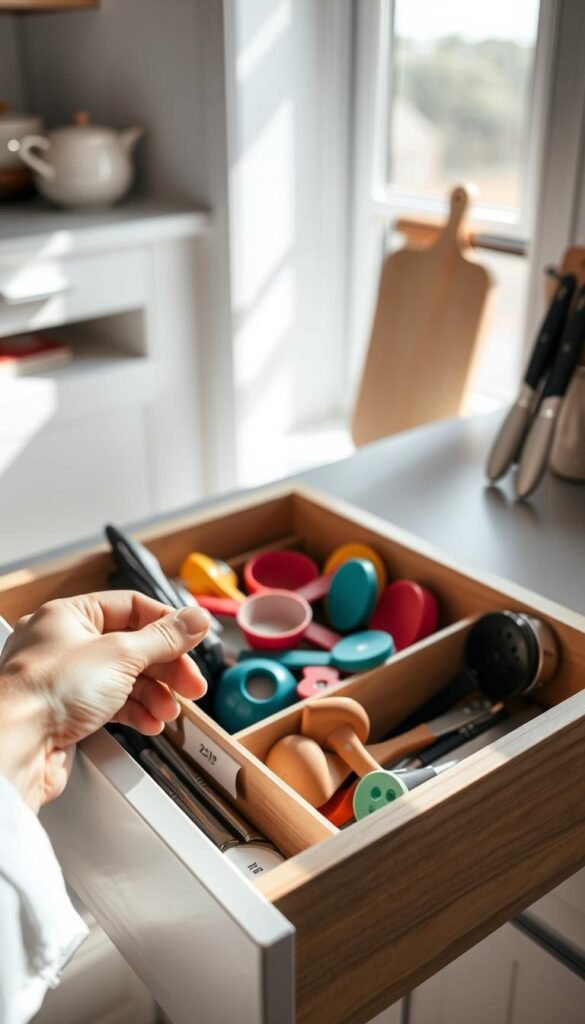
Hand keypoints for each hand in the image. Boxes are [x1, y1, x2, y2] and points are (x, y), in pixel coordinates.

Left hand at [0, 591, 208, 810]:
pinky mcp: (68, 712)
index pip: (132, 607)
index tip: (193, 640)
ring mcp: (66, 680)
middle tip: (190, 684)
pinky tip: (149, 722)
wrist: (14, 747)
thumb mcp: (120, 654)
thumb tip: (194, 619)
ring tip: (168, 710)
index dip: (167, 624)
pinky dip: (135, 713)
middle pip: (133, 646)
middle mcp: (66, 644)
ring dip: (153, 694)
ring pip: (124, 678)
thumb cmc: (46, 692)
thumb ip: (164, 637)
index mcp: (71, 616)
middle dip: (165, 667)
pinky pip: (111, 705)